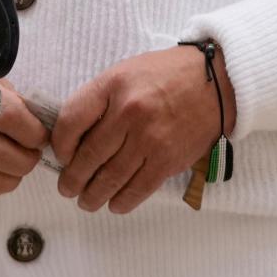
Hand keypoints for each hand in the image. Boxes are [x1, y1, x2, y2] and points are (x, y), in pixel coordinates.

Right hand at [0, 73, 46, 197]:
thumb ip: (13, 103)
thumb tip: (44, 126)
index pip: (10, 117)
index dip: (33, 130)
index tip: (42, 135)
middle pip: (2, 154)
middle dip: (27, 157)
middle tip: (33, 150)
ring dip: (13, 175)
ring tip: (18, 160)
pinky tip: (0, 170)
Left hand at [52, 45, 237, 214]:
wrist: (215, 81)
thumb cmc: (166, 75)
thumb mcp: (126, 72)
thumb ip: (100, 100)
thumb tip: (74, 137)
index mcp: (113, 85)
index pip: (71, 120)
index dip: (60, 145)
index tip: (61, 155)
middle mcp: (129, 112)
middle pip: (88, 156)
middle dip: (72, 179)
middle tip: (67, 188)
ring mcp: (149, 139)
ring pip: (110, 178)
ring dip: (93, 195)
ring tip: (86, 201)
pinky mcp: (168, 160)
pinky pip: (137, 189)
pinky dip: (122, 202)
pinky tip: (114, 203)